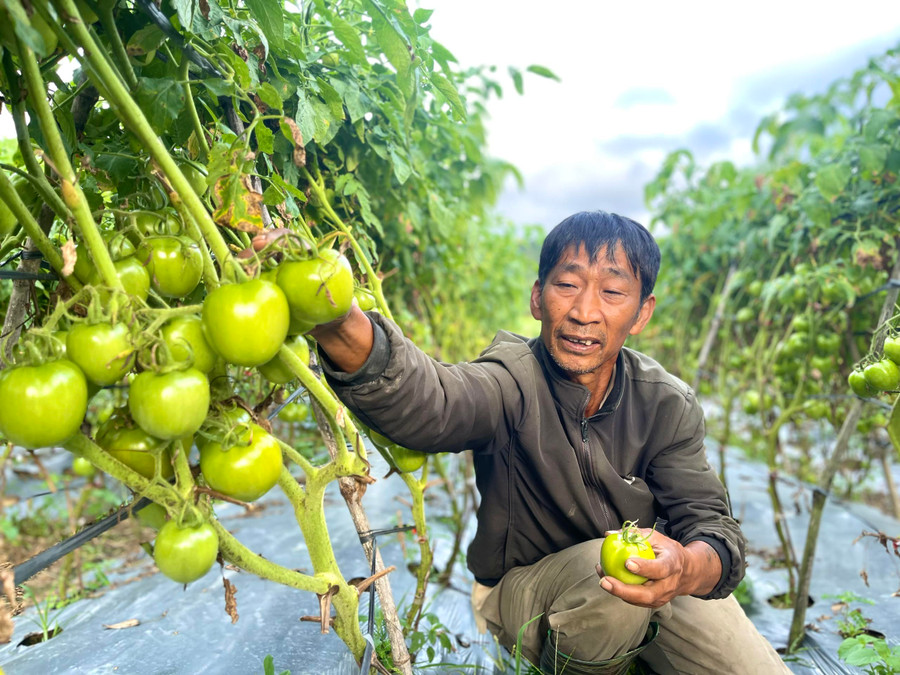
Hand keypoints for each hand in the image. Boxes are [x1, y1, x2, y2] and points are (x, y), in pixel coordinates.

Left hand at [596, 528, 720, 608]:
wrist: (687, 573)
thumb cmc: (667, 551)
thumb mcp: (657, 538)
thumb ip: (634, 534)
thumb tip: (609, 533)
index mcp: (672, 565)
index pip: (660, 569)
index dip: (645, 568)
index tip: (627, 563)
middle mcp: (669, 584)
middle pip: (648, 594)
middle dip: (624, 590)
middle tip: (605, 581)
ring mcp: (662, 597)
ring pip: (639, 600)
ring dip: (618, 592)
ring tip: (602, 579)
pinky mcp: (654, 603)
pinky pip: (635, 601)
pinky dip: (620, 592)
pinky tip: (607, 580)